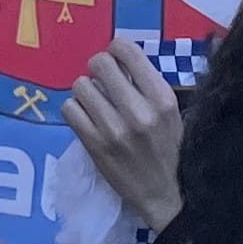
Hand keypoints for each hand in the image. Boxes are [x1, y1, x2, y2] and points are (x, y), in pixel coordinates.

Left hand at [66, 35, 184, 229]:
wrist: (165, 195)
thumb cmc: (170, 149)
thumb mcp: (172, 112)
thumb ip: (149, 84)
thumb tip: (120, 57)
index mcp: (162, 98)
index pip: (127, 51)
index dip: (116, 48)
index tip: (117, 59)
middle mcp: (138, 111)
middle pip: (99, 63)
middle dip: (99, 68)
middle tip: (104, 80)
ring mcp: (113, 129)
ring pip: (80, 85)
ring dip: (86, 90)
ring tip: (96, 102)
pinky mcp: (94, 146)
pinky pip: (69, 109)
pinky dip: (75, 109)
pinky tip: (87, 117)